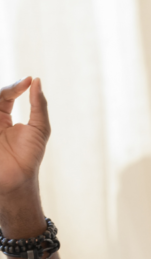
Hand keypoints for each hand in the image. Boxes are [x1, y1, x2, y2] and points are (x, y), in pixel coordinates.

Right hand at [0, 77, 50, 198]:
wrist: (18, 177)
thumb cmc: (30, 155)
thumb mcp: (39, 128)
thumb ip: (38, 105)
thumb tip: (37, 81)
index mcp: (3, 117)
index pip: (5, 95)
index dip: (15, 87)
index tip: (29, 81)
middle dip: (6, 90)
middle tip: (19, 87)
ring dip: (2, 95)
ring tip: (8, 95)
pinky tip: (3, 120)